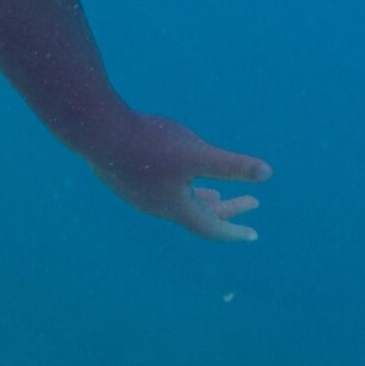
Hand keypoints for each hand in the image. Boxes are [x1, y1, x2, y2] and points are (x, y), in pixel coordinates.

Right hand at [85, 110, 268, 240]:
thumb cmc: (149, 143)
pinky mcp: (125, 178)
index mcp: (177, 207)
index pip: (212, 227)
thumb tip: (267, 173)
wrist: (97, 131)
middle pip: (199, 215)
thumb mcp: (197, 153)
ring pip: (178, 203)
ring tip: (215, 195)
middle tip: (251, 203)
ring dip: (202, 200)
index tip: (253, 233)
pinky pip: (160, 191)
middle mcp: (158, 207)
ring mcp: (139, 193)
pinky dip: (179, 189)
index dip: (235, 230)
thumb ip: (231, 165)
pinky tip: (174, 173)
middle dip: (227, 209)